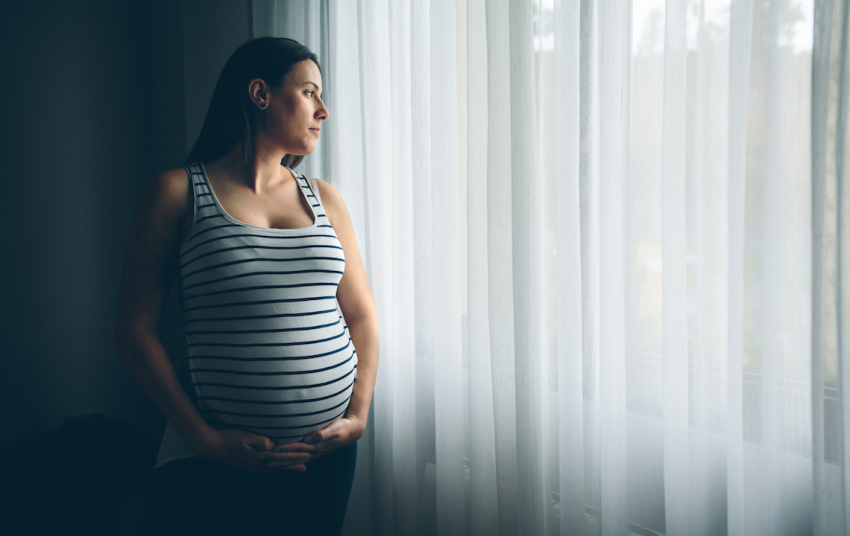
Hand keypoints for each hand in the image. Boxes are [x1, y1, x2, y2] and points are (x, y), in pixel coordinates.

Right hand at [197, 428, 311, 473]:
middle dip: (295, 463)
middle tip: (307, 463)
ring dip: (286, 468)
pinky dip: (272, 470)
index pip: (282, 456)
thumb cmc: (228, 437)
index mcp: (259, 455)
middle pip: (280, 464)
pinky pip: (264, 469)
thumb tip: (272, 444)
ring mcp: (252, 465)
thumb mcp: (244, 436)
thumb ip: (259, 440)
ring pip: (273, 468)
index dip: (295, 455)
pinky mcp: (247, 465)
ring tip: (297, 468)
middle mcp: (257, 463)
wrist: (211, 446)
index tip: (307, 454)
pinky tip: (275, 471)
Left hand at [272, 416, 364, 465]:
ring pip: (296, 460)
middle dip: (281, 460)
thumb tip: (311, 438)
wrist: (351, 431)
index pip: (298, 448)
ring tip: (270, 466)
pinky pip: (300, 458)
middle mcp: (314, 451)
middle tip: (266, 462)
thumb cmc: (343, 427)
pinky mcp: (315, 451)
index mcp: (318, 446)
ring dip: (283, 463)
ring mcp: (315, 453)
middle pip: (295, 457)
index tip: (274, 449)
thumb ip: (324, 433)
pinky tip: (284, 463)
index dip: (286, 448)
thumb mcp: (335, 429)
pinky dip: (291, 462)